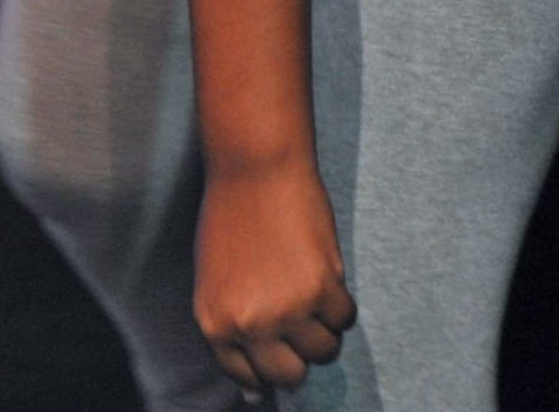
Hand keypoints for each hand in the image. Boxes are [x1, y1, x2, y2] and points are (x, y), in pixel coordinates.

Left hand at [195, 160, 354, 399]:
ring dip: (323, 329)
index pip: (246, 378)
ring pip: (324, 351)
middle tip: (298, 325)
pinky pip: (345, 320)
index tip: (275, 356)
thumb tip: (253, 396)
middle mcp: (249, 324)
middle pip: (290, 376)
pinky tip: (322, 274)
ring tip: (307, 292)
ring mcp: (287, 309)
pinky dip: (340, 304)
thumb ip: (231, 334)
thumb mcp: (214, 281)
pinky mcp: (322, 288)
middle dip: (298, 358)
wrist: (253, 170)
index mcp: (214, 323)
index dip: (265, 371)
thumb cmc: (229, 221)